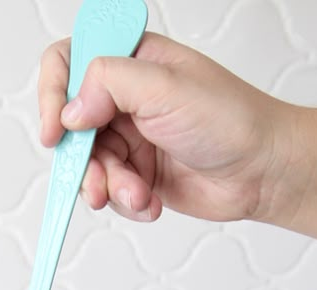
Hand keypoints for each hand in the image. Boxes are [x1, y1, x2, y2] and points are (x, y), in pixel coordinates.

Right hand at [38, 32, 284, 225]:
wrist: (262, 172)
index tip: (57, 131)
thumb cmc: (231, 120)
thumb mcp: (166, 88)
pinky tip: (149, 203)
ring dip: (109, 186)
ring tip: (136, 195)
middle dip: (83, 160)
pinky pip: (109, 191)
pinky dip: (125, 202)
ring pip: (88, 165)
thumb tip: (70, 110)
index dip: (54, 94)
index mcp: (132, 60)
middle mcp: (126, 97)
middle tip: (96, 183)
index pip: (70, 62)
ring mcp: (130, 137)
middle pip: (72, 125)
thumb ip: (110, 84)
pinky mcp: (137, 174)